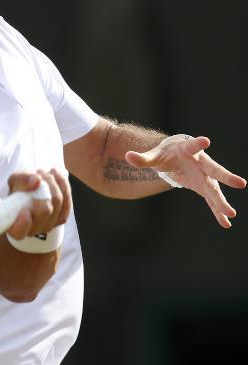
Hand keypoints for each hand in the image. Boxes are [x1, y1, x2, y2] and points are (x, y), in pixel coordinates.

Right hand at [7, 169, 70, 239]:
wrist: (31, 192)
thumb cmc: (19, 189)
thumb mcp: (14, 181)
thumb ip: (21, 179)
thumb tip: (37, 181)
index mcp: (14, 227)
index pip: (19, 231)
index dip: (24, 223)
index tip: (24, 209)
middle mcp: (32, 231)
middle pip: (45, 210)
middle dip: (45, 186)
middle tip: (38, 173)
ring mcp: (48, 226)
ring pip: (58, 201)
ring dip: (52, 182)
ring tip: (44, 173)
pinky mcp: (61, 219)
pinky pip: (67, 200)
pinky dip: (62, 184)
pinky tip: (55, 174)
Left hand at [125, 135, 245, 228]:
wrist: (177, 154)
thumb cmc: (167, 152)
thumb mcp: (154, 155)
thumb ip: (142, 158)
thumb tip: (127, 156)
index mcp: (188, 150)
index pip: (193, 145)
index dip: (198, 143)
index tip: (206, 141)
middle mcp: (201, 163)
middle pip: (215, 170)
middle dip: (226, 177)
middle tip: (240, 183)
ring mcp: (204, 176)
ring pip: (215, 189)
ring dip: (222, 202)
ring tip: (231, 214)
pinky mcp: (203, 187)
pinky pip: (211, 200)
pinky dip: (217, 212)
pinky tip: (226, 223)